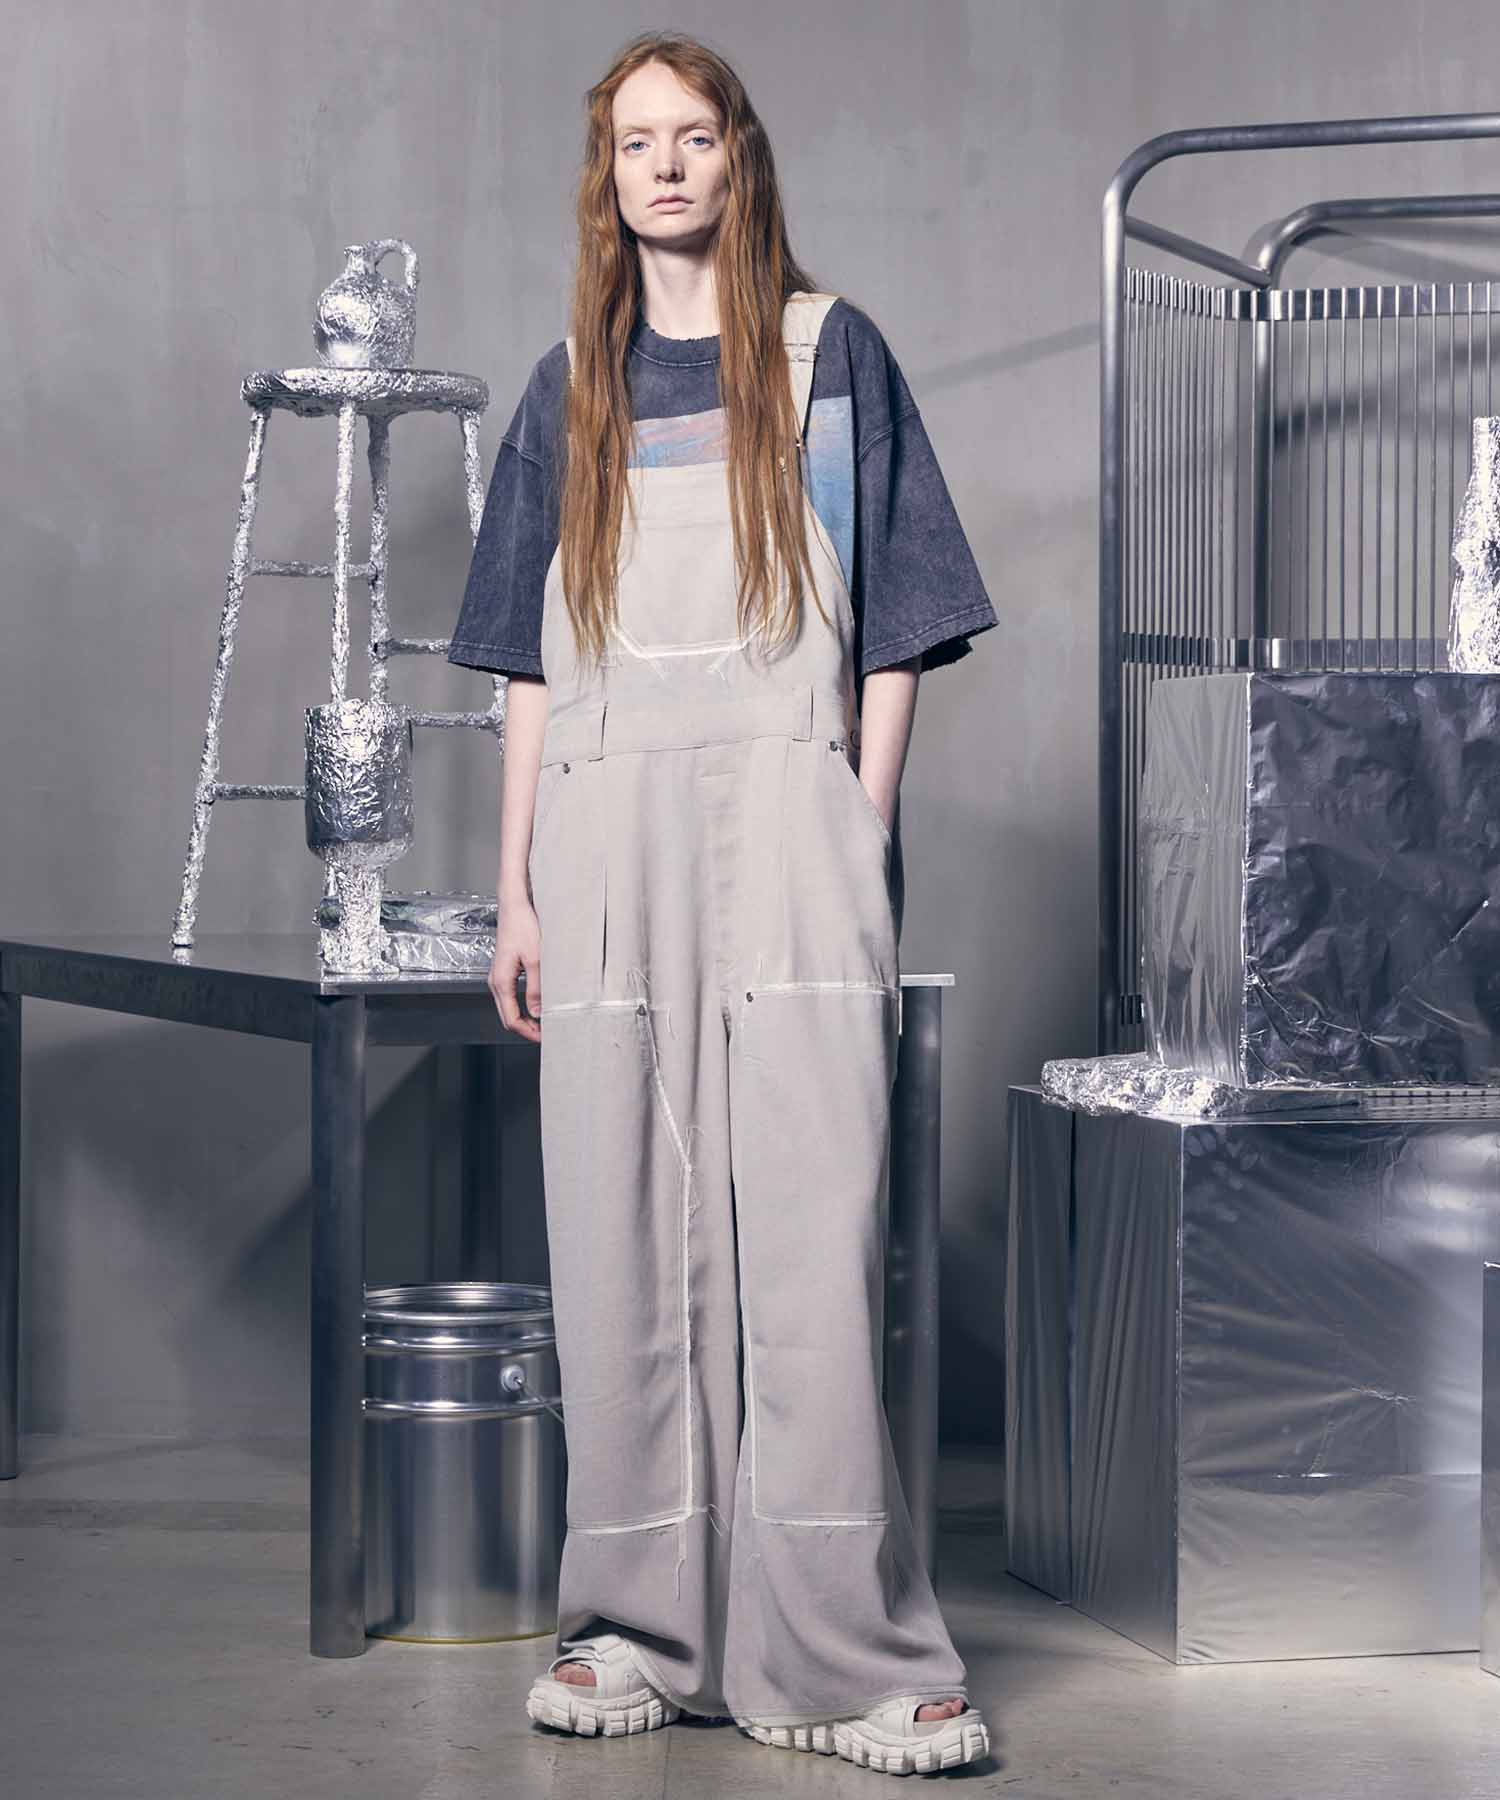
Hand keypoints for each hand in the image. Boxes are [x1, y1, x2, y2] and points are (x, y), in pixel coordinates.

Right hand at [488, 896, 541, 1043]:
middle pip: (507, 1017)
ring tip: (544, 1022)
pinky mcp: (504, 971)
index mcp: (501, 982)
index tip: (543, 1038)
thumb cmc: (523, 926)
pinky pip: (510, 997)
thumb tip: (538, 1012)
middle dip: (525, 1029)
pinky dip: (522, 1006)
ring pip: (508, 1008)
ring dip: (524, 1018)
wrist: (514, 906)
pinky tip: (536, 1005)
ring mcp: (498, 976)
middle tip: (546, 1035)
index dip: (528, 1032)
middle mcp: (495, 981)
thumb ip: (536, 988)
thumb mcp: (536, 959)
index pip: (511, 1019)